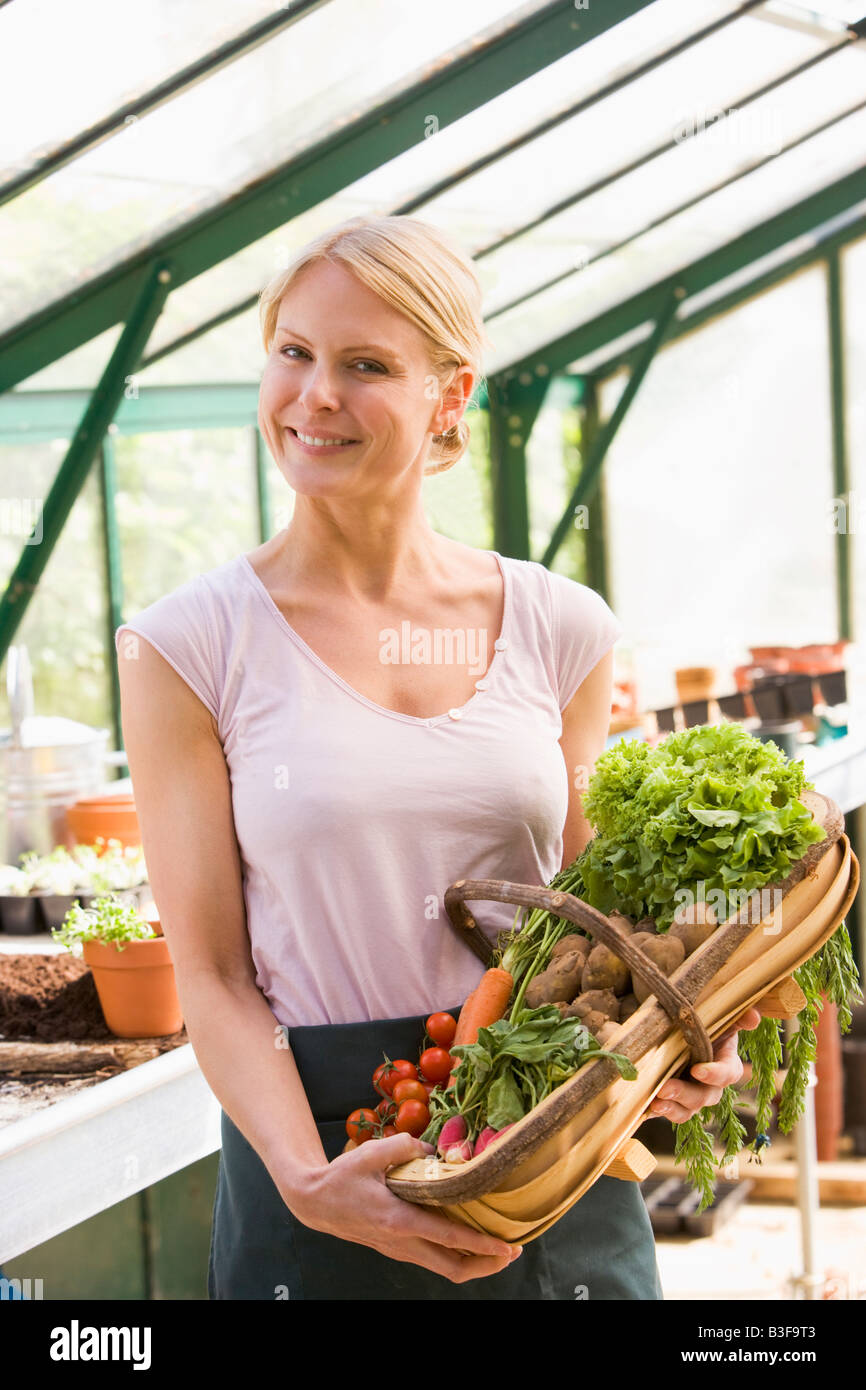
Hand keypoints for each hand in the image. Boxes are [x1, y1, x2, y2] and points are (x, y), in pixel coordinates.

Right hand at [282, 1132, 523, 1283]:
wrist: (314, 1202)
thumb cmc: (342, 1177)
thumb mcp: (372, 1153)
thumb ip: (406, 1146)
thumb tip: (432, 1148)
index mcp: (399, 1220)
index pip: (450, 1238)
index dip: (482, 1246)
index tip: (507, 1247)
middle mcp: (402, 1243)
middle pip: (453, 1269)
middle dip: (487, 1266)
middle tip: (511, 1252)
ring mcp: (398, 1250)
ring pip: (444, 1268)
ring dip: (473, 1262)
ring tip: (496, 1248)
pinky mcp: (395, 1248)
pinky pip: (432, 1259)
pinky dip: (455, 1254)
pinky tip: (465, 1238)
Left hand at [644, 1006, 761, 1124]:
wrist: (679, 1035)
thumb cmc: (704, 1027)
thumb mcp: (719, 1018)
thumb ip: (737, 1018)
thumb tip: (754, 1017)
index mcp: (725, 1064)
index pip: (728, 1073)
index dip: (715, 1074)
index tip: (697, 1070)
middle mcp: (710, 1086)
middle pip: (704, 1097)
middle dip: (685, 1094)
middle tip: (665, 1088)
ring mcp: (691, 1097)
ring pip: (686, 1111)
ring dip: (671, 1109)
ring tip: (655, 1103)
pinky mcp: (672, 1102)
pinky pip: (668, 1112)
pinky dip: (656, 1112)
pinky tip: (645, 1108)